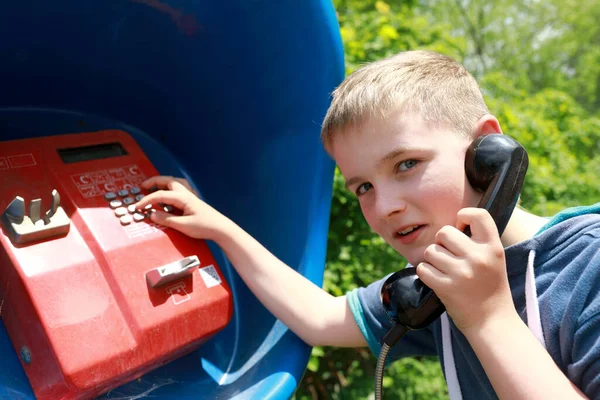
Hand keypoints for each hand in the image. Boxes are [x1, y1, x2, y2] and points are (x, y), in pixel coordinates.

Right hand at [134, 176, 228, 240]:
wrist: (221, 228)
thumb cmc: (205, 226)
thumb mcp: (183, 226)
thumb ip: (167, 220)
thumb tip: (152, 215)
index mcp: (183, 198)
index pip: (160, 195)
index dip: (147, 200)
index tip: (137, 206)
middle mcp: (186, 194)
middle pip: (168, 181)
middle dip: (154, 182)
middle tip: (143, 187)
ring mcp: (190, 196)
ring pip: (175, 183)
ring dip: (163, 183)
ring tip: (153, 188)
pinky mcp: (193, 201)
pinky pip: (179, 189)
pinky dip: (170, 189)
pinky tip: (167, 196)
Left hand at [416, 208, 515, 332]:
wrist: (493, 322)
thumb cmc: (490, 288)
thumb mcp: (494, 259)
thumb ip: (478, 241)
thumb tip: (453, 224)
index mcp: (493, 247)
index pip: (478, 214)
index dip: (463, 217)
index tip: (462, 230)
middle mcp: (478, 257)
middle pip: (444, 232)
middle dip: (442, 243)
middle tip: (450, 257)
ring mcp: (462, 273)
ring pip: (430, 251)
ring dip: (433, 260)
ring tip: (446, 271)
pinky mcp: (446, 287)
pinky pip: (423, 268)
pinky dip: (426, 273)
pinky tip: (437, 279)